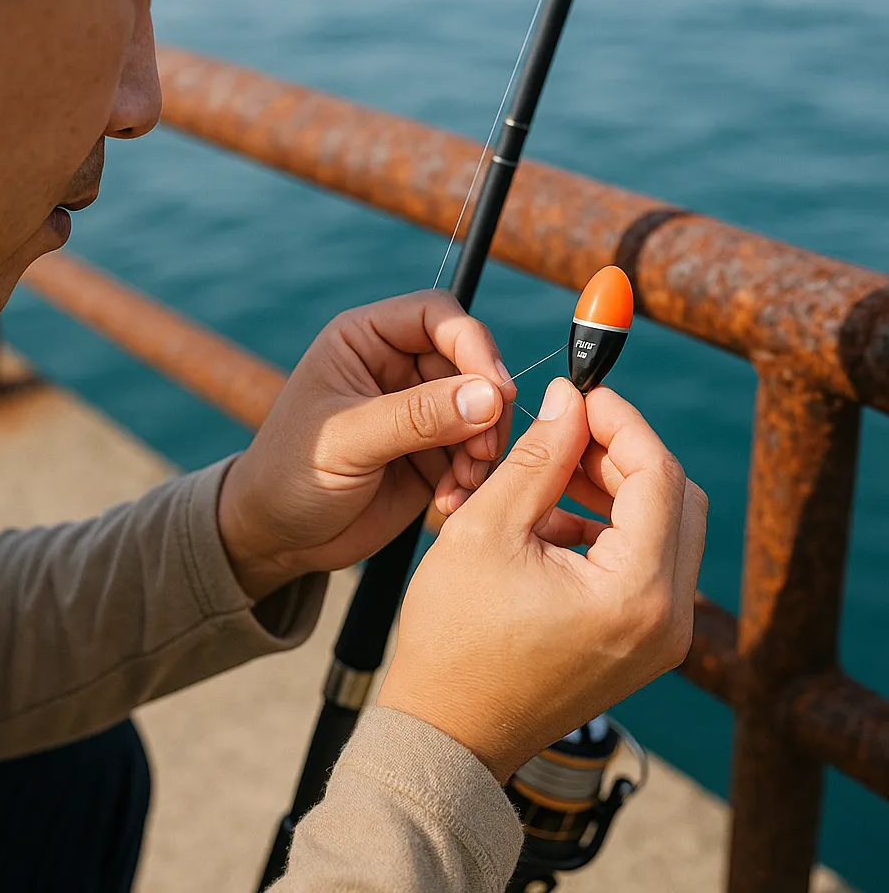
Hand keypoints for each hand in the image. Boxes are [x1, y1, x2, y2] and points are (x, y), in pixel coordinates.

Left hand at [218, 291, 516, 600]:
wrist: (277, 535)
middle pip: (471, 364)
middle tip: (482, 452)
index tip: (497, 390)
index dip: (474, 345)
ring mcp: (418, 411)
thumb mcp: (347, 441)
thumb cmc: (289, 474)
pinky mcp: (431, 452)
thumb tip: (488, 395)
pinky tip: (448, 501)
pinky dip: (473, 476)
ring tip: (463, 483)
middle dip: (486, 409)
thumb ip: (416, 417)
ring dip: (483, 447)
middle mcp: (396, 367)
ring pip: (482, 410)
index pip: (437, 315)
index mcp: (365, 339)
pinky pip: (475, 453)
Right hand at [377, 377, 707, 782]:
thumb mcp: (487, 529)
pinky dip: (611, 529)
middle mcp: (667, 619)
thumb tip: (570, 401)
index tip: (582, 394)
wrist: (448, 731)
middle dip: (621, 454)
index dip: (620, 421)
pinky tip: (554, 521)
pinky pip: (647, 564)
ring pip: (665, 528)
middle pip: (675, 498)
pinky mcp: (642, 644)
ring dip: (616, 489)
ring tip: (551, 475)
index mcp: (636, 591)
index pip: (658, 473)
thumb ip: (537, 456)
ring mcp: (660, 638)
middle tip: (567, 430)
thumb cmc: (455, 638)